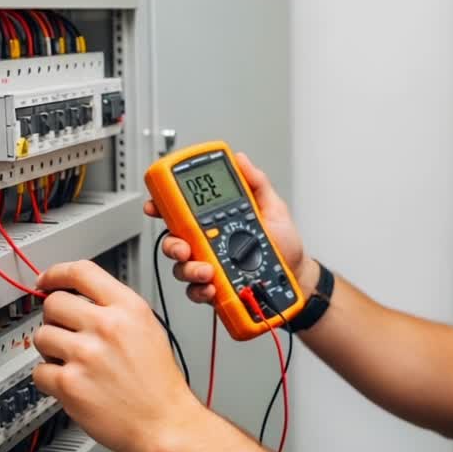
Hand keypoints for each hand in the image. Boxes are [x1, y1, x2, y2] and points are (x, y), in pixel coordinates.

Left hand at [32, 260, 197, 451]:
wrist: (165, 423)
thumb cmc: (159, 383)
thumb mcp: (148, 329)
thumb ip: (115, 309)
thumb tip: (78, 299)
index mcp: (129, 308)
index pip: (81, 272)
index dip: (56, 274)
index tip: (46, 280)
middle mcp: (107, 326)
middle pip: (53, 303)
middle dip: (55, 319)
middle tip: (66, 334)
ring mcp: (86, 354)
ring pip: (41, 336)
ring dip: (51, 350)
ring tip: (73, 363)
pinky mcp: (70, 383)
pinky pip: (39, 371)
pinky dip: (50, 380)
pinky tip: (72, 384)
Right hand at [143, 152, 315, 304]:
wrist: (297, 275)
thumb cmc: (284, 244)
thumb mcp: (273, 208)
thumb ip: (256, 184)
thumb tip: (241, 160)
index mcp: (215, 221)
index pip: (182, 212)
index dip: (163, 206)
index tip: (155, 205)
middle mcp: (207, 244)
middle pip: (173, 241)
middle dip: (172, 245)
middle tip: (184, 247)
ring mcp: (208, 266)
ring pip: (182, 268)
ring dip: (189, 270)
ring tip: (208, 270)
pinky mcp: (215, 289)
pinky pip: (196, 291)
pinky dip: (200, 291)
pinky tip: (212, 288)